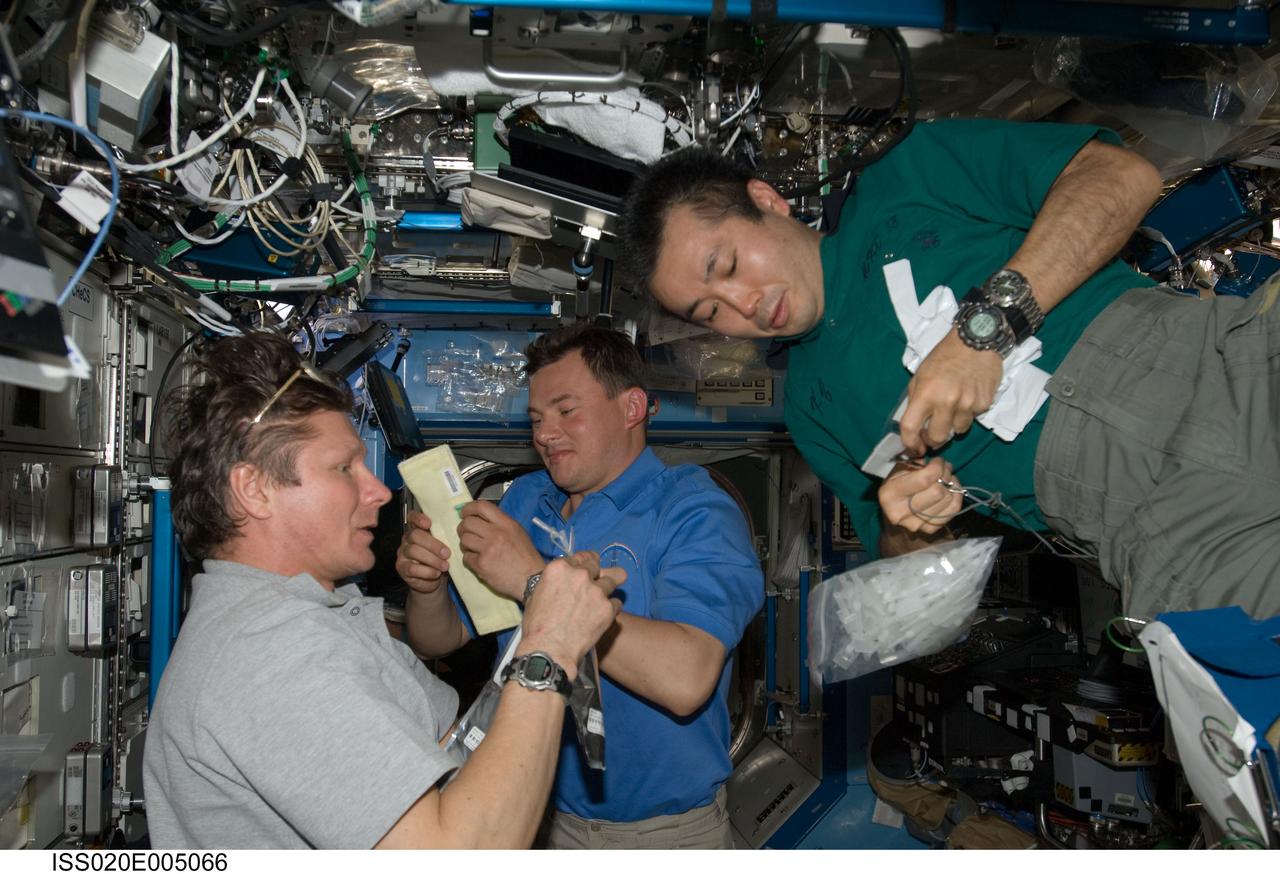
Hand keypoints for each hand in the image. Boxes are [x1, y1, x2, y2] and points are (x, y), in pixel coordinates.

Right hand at [396, 511, 450, 595]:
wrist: (433, 580)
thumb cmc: (439, 559)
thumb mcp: (442, 546)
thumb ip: (444, 537)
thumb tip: (457, 534)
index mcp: (417, 530)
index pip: (412, 517)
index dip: (418, 518)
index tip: (429, 524)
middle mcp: (407, 540)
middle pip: (415, 535)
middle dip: (433, 544)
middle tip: (447, 553)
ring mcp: (402, 554)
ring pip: (414, 551)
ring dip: (432, 559)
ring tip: (445, 566)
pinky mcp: (402, 569)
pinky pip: (412, 568)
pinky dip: (427, 571)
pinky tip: (436, 573)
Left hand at [457, 501, 544, 599]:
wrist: (531, 580)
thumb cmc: (526, 557)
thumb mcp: (518, 532)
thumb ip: (501, 523)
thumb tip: (480, 518)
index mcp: (506, 524)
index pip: (482, 506)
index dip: (469, 508)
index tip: (464, 513)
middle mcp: (496, 534)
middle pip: (468, 523)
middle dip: (463, 528)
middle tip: (466, 533)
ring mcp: (487, 549)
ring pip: (464, 540)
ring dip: (466, 544)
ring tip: (473, 549)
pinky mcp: (481, 565)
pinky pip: (466, 557)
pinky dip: (470, 559)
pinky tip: (478, 561)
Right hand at [519, 551, 623, 679]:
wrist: (549, 650)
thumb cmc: (537, 626)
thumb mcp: (536, 594)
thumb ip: (554, 582)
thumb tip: (562, 582)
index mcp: (559, 568)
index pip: (581, 556)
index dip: (586, 562)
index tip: (589, 568)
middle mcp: (581, 575)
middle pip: (597, 565)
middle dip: (597, 573)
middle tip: (595, 584)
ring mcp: (597, 591)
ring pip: (615, 579)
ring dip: (609, 587)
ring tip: (604, 597)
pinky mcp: (608, 609)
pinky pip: (617, 603)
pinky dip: (612, 609)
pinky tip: (603, 617)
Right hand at [879, 457, 963, 534]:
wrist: (894, 514)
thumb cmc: (896, 487)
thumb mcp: (898, 471)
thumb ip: (915, 464)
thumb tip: (937, 463)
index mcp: (890, 495)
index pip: (923, 479)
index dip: (937, 467)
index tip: (938, 461)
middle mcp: (901, 512)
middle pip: (937, 491)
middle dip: (946, 475)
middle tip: (945, 468)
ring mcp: (916, 524)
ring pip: (947, 500)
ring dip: (952, 484)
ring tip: (948, 477)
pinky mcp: (929, 530)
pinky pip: (953, 510)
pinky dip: (956, 496)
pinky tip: (952, 488)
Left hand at [899, 331, 1001, 455]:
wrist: (976, 341)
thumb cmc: (944, 357)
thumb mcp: (920, 374)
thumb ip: (915, 400)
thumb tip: (914, 425)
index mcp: (925, 393)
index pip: (911, 427)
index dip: (909, 443)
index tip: (912, 447)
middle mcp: (947, 401)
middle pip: (937, 438)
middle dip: (932, 441)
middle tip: (932, 435)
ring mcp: (968, 404)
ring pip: (958, 431)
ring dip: (952, 426)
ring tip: (952, 410)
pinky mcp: (984, 403)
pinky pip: (973, 418)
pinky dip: (968, 413)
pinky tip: (967, 398)